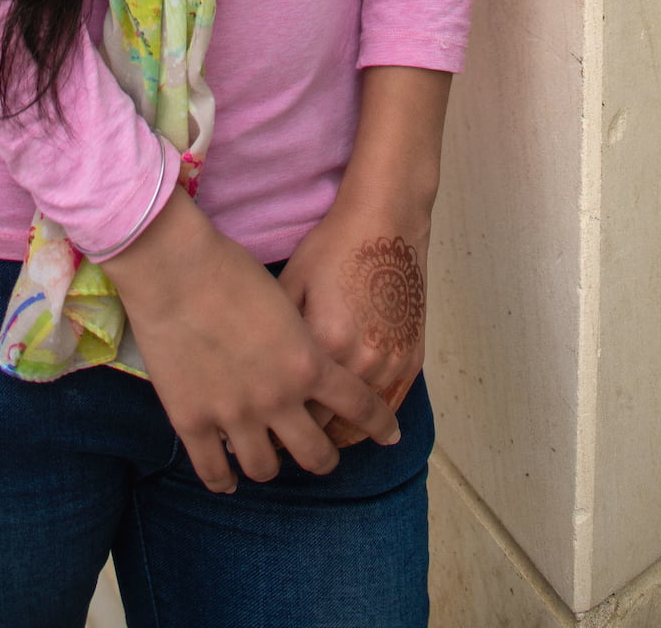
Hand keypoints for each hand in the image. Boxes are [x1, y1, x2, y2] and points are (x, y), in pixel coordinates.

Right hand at [100, 188, 401, 491]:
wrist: (175, 268)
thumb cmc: (231, 267)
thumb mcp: (287, 298)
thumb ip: (303, 337)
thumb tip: (312, 359)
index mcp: (308, 363)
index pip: (358, 406)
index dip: (379, 425)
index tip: (389, 436)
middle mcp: (278, 398)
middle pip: (315, 454)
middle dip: (324, 458)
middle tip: (321, 453)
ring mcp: (234, 415)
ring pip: (265, 468)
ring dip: (273, 465)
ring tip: (270, 457)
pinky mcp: (192, 421)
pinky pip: (214, 471)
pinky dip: (224, 480)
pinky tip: (228, 479)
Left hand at [278, 204, 428, 445]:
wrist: (386, 220)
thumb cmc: (333, 247)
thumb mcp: (291, 284)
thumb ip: (274, 334)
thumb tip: (249, 374)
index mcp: (323, 346)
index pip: (292, 412)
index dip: (274, 423)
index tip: (260, 427)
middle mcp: (360, 363)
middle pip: (324, 428)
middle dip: (301, 438)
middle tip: (282, 440)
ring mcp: (391, 363)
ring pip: (358, 425)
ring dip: (336, 434)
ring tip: (314, 440)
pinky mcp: (412, 358)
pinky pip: (388, 405)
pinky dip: (370, 420)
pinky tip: (355, 425)